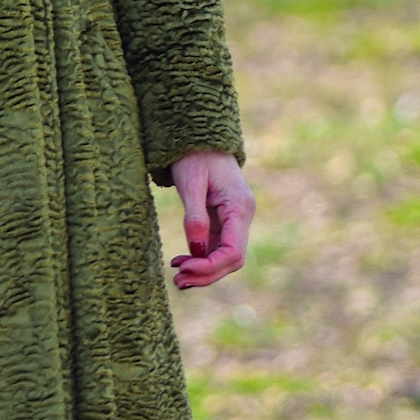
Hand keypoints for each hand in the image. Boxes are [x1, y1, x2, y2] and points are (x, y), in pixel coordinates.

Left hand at [170, 150, 254, 289]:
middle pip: (231, 259)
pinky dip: (201, 259)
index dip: (210, 267)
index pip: (233, 251)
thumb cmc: (194, 155)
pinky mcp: (224, 220)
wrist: (201, 138)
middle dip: (206, 274)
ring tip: (177, 278)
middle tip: (177, 281)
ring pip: (225, 257)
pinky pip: (217, 247)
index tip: (184, 269)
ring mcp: (235, 220)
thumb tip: (197, 250)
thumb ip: (195, 217)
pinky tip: (182, 262)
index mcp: (239, 207)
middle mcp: (242, 216)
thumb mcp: (190, 183)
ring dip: (203, 271)